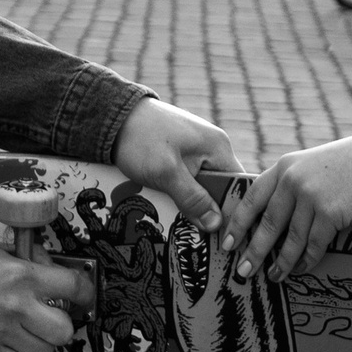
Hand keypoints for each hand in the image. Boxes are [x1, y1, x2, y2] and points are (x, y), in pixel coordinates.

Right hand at [0, 245, 93, 351]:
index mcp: (21, 275)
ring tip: (30, 334)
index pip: (73, 286)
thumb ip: (27, 258)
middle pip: (64, 329)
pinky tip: (21, 350)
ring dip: (44, 345)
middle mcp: (17, 305)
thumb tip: (54, 267)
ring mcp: (4, 332)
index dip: (86, 294)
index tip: (83, 297)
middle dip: (62, 325)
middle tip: (52, 319)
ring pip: (47, 351)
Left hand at [114, 98, 239, 234]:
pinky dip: (177, 192)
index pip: (238, 186)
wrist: (113, 116)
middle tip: (196, 233)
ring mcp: (195, 151)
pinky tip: (166, 202)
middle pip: (219, 189)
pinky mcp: (179, 154)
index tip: (225, 235)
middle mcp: (212, 148)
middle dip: (207, 210)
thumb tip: (215, 225)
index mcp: (219, 148)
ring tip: (177, 219)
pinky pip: (186, 180)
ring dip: (188, 202)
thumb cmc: (141, 138)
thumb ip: (192, 198)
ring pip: (200, 187)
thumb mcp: (167, 172)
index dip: (233, 210)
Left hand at [222, 124, 351, 282]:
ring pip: (290, 240)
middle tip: (243, 272)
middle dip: (253, 251)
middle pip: (267, 225)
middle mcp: (293, 181)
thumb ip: (289, 184)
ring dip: (281, 263)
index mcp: (284, 168)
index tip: (227, 244)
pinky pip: (313, 245)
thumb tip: (267, 216)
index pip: (251, 199)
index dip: (237, 224)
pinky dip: (306, 260)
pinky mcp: (331, 214)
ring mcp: (312, 197)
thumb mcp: (311, 165)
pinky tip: (301, 269)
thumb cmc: (348, 165)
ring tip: (275, 277)